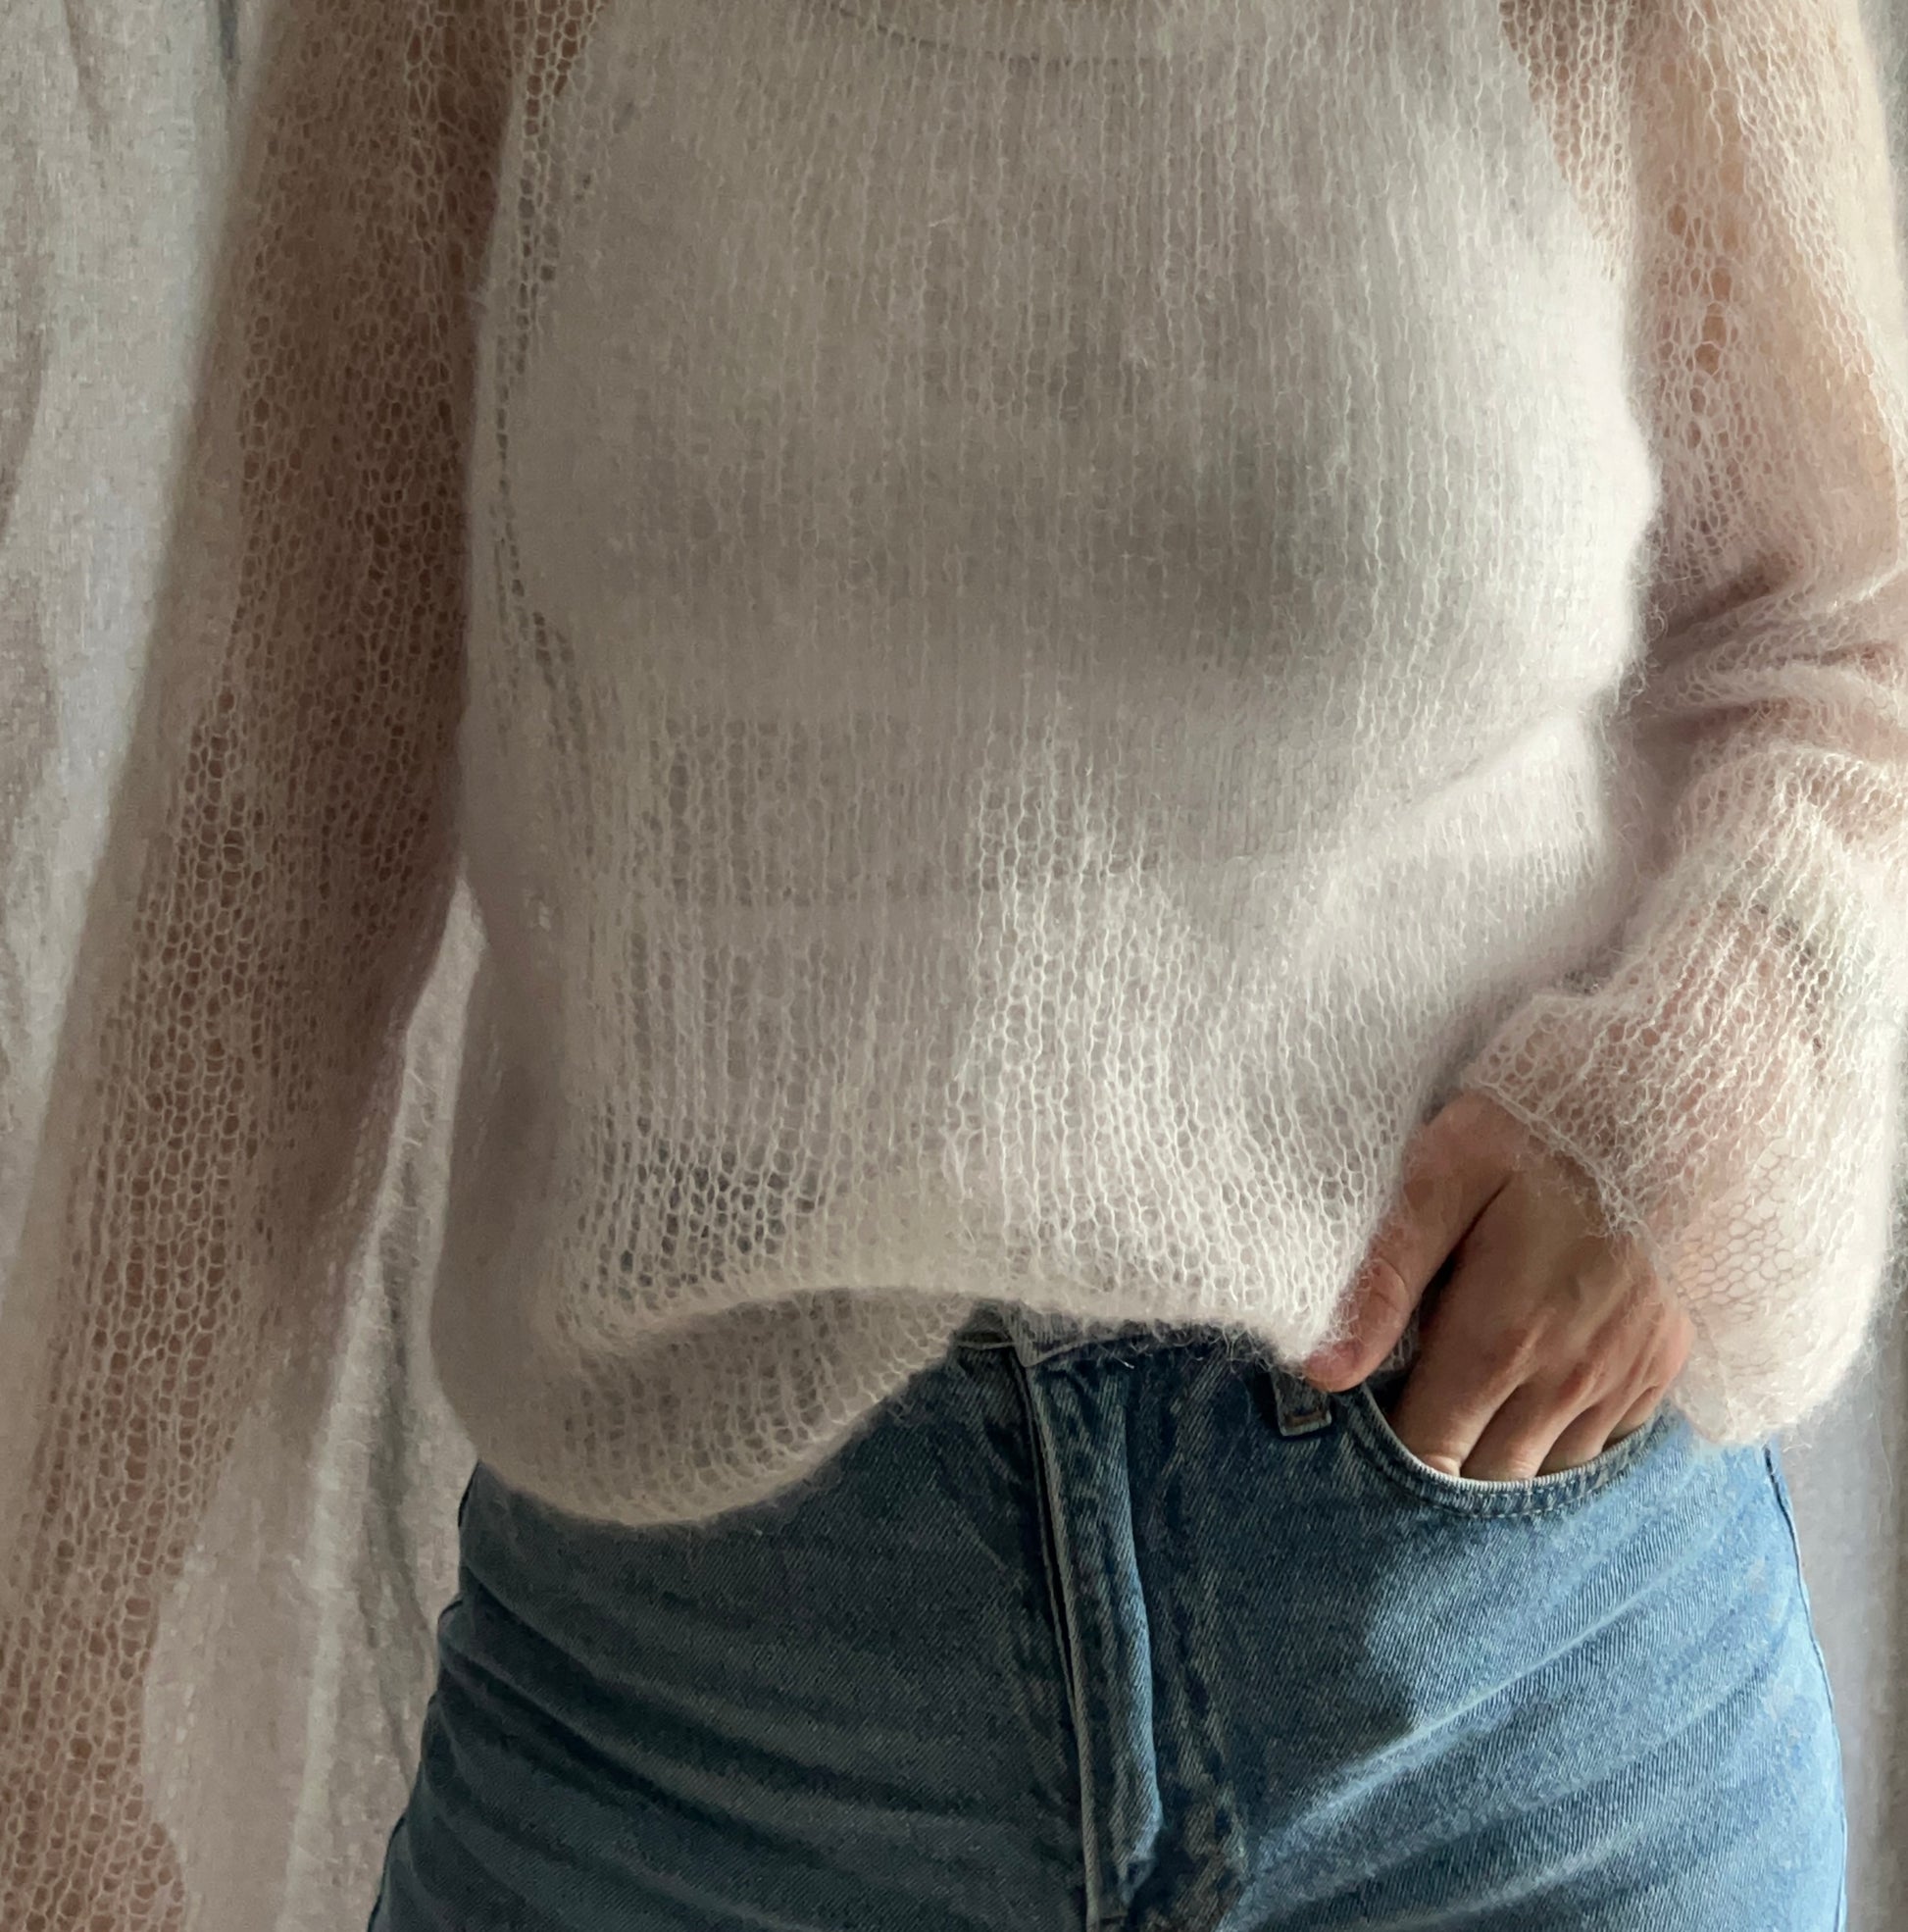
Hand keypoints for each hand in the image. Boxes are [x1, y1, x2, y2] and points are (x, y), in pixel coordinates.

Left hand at [1300, 1091, 1694, 1479]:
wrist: (1661, 1097)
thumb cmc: (1529, 1129)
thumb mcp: (1438, 1178)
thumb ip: (1382, 1278)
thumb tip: (1321, 1373)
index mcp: (1499, 1340)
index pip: (1431, 1458)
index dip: (1388, 1462)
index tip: (1360, 1439)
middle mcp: (1568, 1381)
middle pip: (1488, 1483)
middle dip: (1440, 1471)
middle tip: (1404, 1422)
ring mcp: (1622, 1379)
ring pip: (1549, 1475)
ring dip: (1502, 1461)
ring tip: (1462, 1418)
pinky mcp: (1661, 1366)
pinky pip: (1605, 1446)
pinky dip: (1562, 1439)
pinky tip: (1530, 1400)